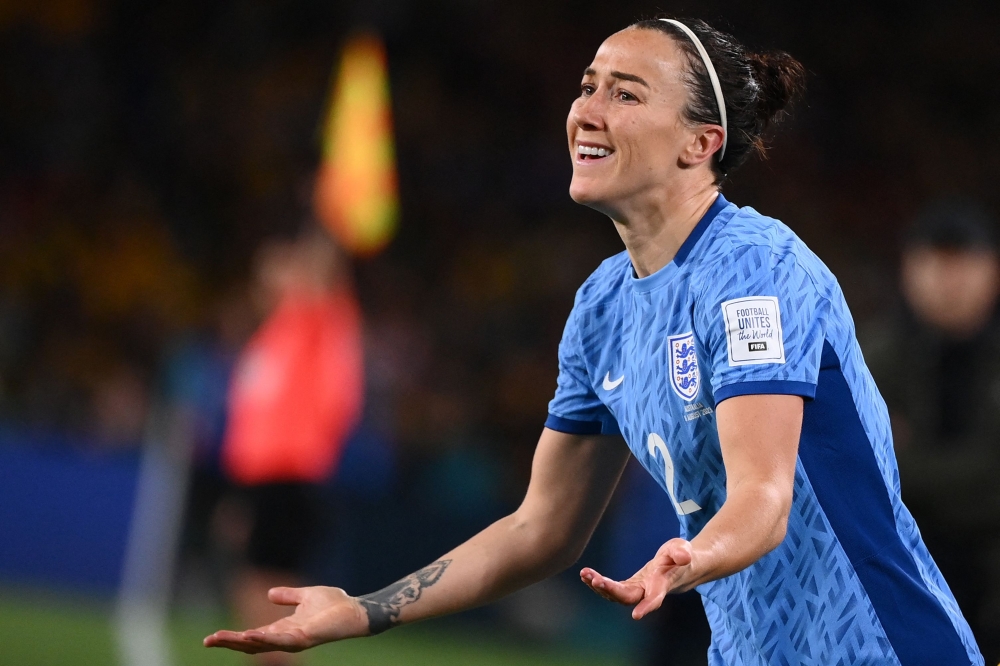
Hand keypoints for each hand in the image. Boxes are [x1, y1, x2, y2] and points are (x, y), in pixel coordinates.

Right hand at [204, 586, 367, 652]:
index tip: (212, 636)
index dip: (233, 637)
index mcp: (283, 628)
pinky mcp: (306, 637)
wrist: (357, 610)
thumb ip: (288, 596)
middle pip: (252, 644)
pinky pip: (281, 640)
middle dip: (230, 642)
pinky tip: (250, 635)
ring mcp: (295, 639)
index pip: (252, 636)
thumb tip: (269, 593)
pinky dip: (265, 638)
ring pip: (262, 644)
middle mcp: (286, 637)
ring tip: (221, 638)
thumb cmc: (335, 605)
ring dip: (241, 641)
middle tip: (208, 641)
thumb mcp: (306, 596)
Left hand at [580, 538, 693, 619]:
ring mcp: (637, 591)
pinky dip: (598, 583)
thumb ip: (681, 553)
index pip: (655, 599)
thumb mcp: (682, 549)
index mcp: (662, 584)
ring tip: (584, 574)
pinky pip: (611, 589)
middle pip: (628, 597)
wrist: (677, 567)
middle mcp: (648, 592)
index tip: (636, 615)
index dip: (647, 607)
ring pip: (616, 595)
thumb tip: (683, 557)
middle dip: (611, 591)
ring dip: (599, 586)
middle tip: (595, 581)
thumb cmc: (680, 557)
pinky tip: (585, 575)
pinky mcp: (629, 587)